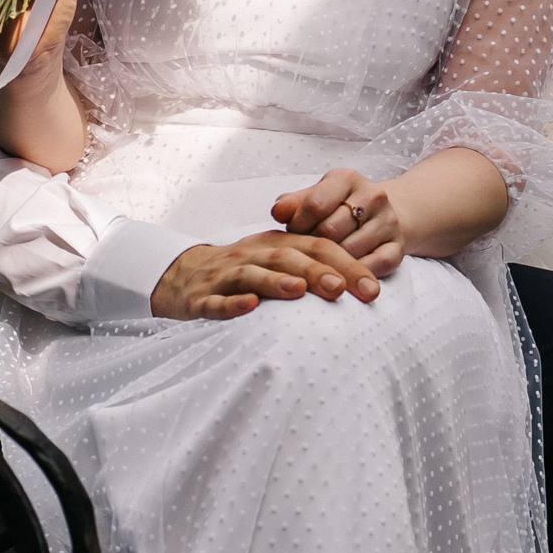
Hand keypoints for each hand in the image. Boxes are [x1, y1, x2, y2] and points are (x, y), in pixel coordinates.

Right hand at [151, 227, 380, 321]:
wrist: (180, 277)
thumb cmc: (241, 273)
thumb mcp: (275, 262)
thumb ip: (312, 267)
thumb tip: (361, 287)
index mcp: (274, 245)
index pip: (315, 248)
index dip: (345, 264)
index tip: (372, 289)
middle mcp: (251, 255)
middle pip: (288, 258)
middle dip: (318, 272)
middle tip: (345, 289)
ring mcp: (224, 277)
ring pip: (252, 274)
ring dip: (276, 281)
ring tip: (300, 290)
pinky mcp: (201, 299)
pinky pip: (216, 301)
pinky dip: (233, 304)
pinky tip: (250, 308)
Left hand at [270, 168, 406, 279]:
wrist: (381, 216)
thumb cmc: (338, 208)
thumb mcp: (314, 197)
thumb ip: (292, 203)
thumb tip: (278, 211)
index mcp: (347, 178)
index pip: (315, 204)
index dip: (297, 225)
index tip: (292, 233)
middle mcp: (372, 196)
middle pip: (330, 231)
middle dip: (311, 245)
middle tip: (306, 251)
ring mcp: (388, 221)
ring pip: (350, 251)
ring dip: (330, 262)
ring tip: (322, 261)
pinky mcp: (398, 247)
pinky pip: (374, 266)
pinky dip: (354, 274)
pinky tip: (343, 273)